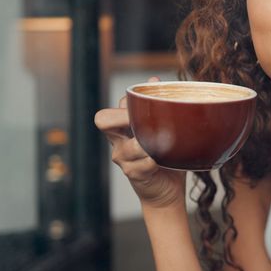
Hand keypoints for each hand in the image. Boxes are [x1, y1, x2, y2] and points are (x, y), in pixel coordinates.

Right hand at [94, 77, 185, 208]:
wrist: (166, 191)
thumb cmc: (165, 157)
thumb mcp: (161, 128)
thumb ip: (155, 106)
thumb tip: (153, 80)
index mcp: (121, 128)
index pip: (112, 108)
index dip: (125, 104)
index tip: (148, 105)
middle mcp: (117, 141)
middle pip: (103, 119)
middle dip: (123, 116)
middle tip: (145, 121)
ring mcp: (122, 158)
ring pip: (131, 143)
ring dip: (150, 142)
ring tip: (166, 142)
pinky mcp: (133, 173)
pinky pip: (145, 161)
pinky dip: (157, 159)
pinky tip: (165, 159)